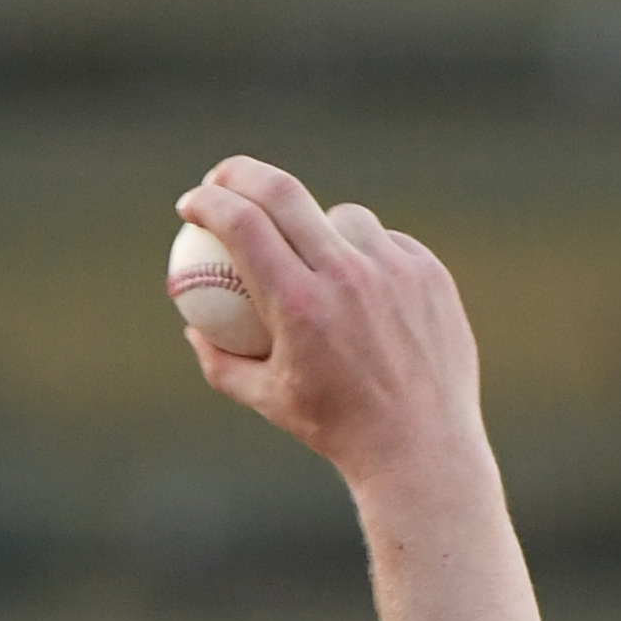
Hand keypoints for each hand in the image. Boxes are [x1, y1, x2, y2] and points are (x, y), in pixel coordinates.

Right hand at [175, 158, 491, 498]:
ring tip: (310, 252)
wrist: (420, 447)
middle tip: (223, 179)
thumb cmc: (335, 428)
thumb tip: (193, 326)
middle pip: (284, 192)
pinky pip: (387, 244)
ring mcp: (393, 270)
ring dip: (316, 223)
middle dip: (239, 173)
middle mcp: (345, 276)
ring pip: (343, 216)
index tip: (190, 203)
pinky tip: (361, 285)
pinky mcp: (429, 274)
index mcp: (298, 305)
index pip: (241, 224)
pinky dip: (365, 256)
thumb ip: (220, 363)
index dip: (207, 202)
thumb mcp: (266, 401)